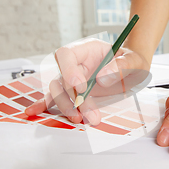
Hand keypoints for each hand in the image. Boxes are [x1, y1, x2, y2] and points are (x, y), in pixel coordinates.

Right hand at [25, 38, 149, 124]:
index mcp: (87, 49)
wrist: (134, 71)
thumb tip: (102, 77)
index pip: (67, 54)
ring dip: (65, 106)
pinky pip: (54, 97)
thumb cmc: (133, 62)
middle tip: (86, 114)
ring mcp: (72, 78)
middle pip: (61, 77)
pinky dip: (43, 104)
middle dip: (71, 98)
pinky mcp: (72, 92)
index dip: (69, 71)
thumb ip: (122, 65)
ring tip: (80, 120)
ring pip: (57, 90)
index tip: (81, 87)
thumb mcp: (135, 61)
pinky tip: (33, 112)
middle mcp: (75, 63)